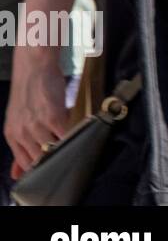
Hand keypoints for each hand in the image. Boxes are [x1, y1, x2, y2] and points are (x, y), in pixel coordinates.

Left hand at [4, 59, 69, 176]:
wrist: (33, 66)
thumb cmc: (29, 91)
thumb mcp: (18, 121)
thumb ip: (20, 148)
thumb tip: (16, 174)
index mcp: (12, 135)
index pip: (26, 164)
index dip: (40, 169)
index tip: (52, 167)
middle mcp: (22, 133)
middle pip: (40, 160)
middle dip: (54, 161)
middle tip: (67, 156)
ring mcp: (37, 125)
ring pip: (54, 150)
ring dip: (67, 148)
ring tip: (76, 143)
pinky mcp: (53, 116)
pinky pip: (67, 135)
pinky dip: (76, 137)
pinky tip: (81, 132)